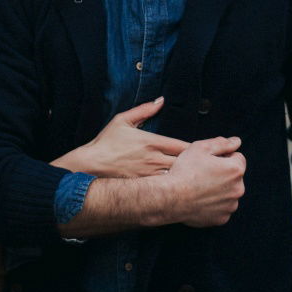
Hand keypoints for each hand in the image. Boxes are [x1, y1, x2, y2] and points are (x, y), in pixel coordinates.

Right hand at [51, 97, 188, 177]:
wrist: (90, 166)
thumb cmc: (105, 143)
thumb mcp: (122, 120)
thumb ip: (144, 110)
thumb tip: (160, 101)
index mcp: (152, 142)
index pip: (184, 146)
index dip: (196, 149)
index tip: (200, 150)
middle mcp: (154, 160)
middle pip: (186, 164)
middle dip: (195, 164)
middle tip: (202, 165)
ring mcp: (150, 176)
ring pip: (178, 179)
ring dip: (186, 177)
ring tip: (193, 178)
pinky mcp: (145, 188)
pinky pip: (166, 190)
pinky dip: (173, 188)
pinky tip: (176, 189)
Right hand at [165, 136, 245, 226]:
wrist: (171, 197)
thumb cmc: (185, 171)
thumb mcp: (200, 147)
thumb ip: (222, 143)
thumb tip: (236, 141)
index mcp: (235, 169)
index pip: (237, 158)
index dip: (222, 157)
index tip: (208, 161)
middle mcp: (238, 189)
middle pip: (234, 177)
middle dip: (222, 174)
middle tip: (202, 174)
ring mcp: (230, 206)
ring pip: (228, 193)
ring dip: (219, 190)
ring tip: (200, 188)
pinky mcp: (222, 218)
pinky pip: (221, 208)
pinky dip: (214, 204)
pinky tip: (200, 200)